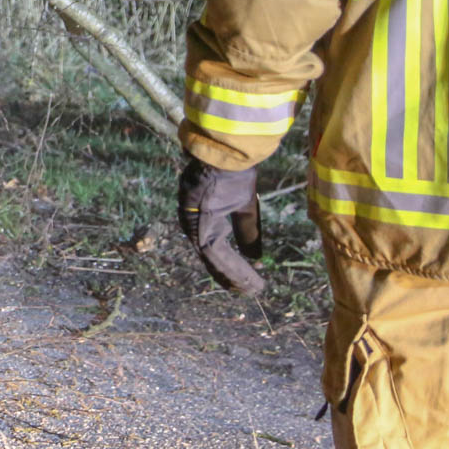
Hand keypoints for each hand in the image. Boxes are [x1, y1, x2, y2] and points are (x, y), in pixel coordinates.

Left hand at [177, 157, 265, 295]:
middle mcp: (194, 226)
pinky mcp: (196, 224)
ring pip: (212, 259)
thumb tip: (256, 258)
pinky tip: (241, 278)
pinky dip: (228, 266)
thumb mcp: (244, 208)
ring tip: (248, 290)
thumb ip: (247, 231)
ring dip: (231, 275)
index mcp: (204, 221)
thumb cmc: (233, 176)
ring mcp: (192, 225)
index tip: (245, 284)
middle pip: (212, 259)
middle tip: (246, 293)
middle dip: (230, 277)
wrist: (225, 155)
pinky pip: (212, 252)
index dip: (231, 268)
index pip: (215, 251)